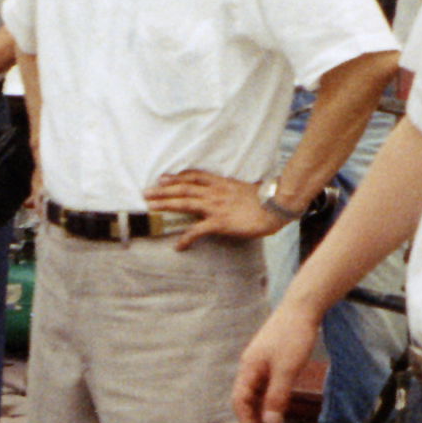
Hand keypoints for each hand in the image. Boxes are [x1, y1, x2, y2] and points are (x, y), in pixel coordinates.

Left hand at [150, 168, 281, 249]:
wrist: (275, 206)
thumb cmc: (264, 199)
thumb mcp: (244, 189)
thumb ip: (232, 190)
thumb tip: (229, 192)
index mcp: (221, 183)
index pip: (194, 177)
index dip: (177, 177)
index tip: (163, 178)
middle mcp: (214, 192)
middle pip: (183, 188)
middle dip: (163, 190)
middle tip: (146, 192)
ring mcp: (215, 207)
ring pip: (185, 203)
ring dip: (166, 205)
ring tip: (151, 208)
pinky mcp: (220, 222)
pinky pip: (198, 231)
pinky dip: (186, 238)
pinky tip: (178, 245)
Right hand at [233, 307, 318, 422]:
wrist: (303, 308)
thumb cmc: (293, 334)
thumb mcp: (287, 369)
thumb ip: (277, 397)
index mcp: (248, 369)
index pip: (241, 404)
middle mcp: (250, 368)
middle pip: (247, 403)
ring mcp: (260, 365)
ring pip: (257, 397)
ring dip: (265, 417)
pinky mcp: (271, 362)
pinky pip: (266, 389)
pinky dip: (271, 404)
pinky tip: (279, 412)